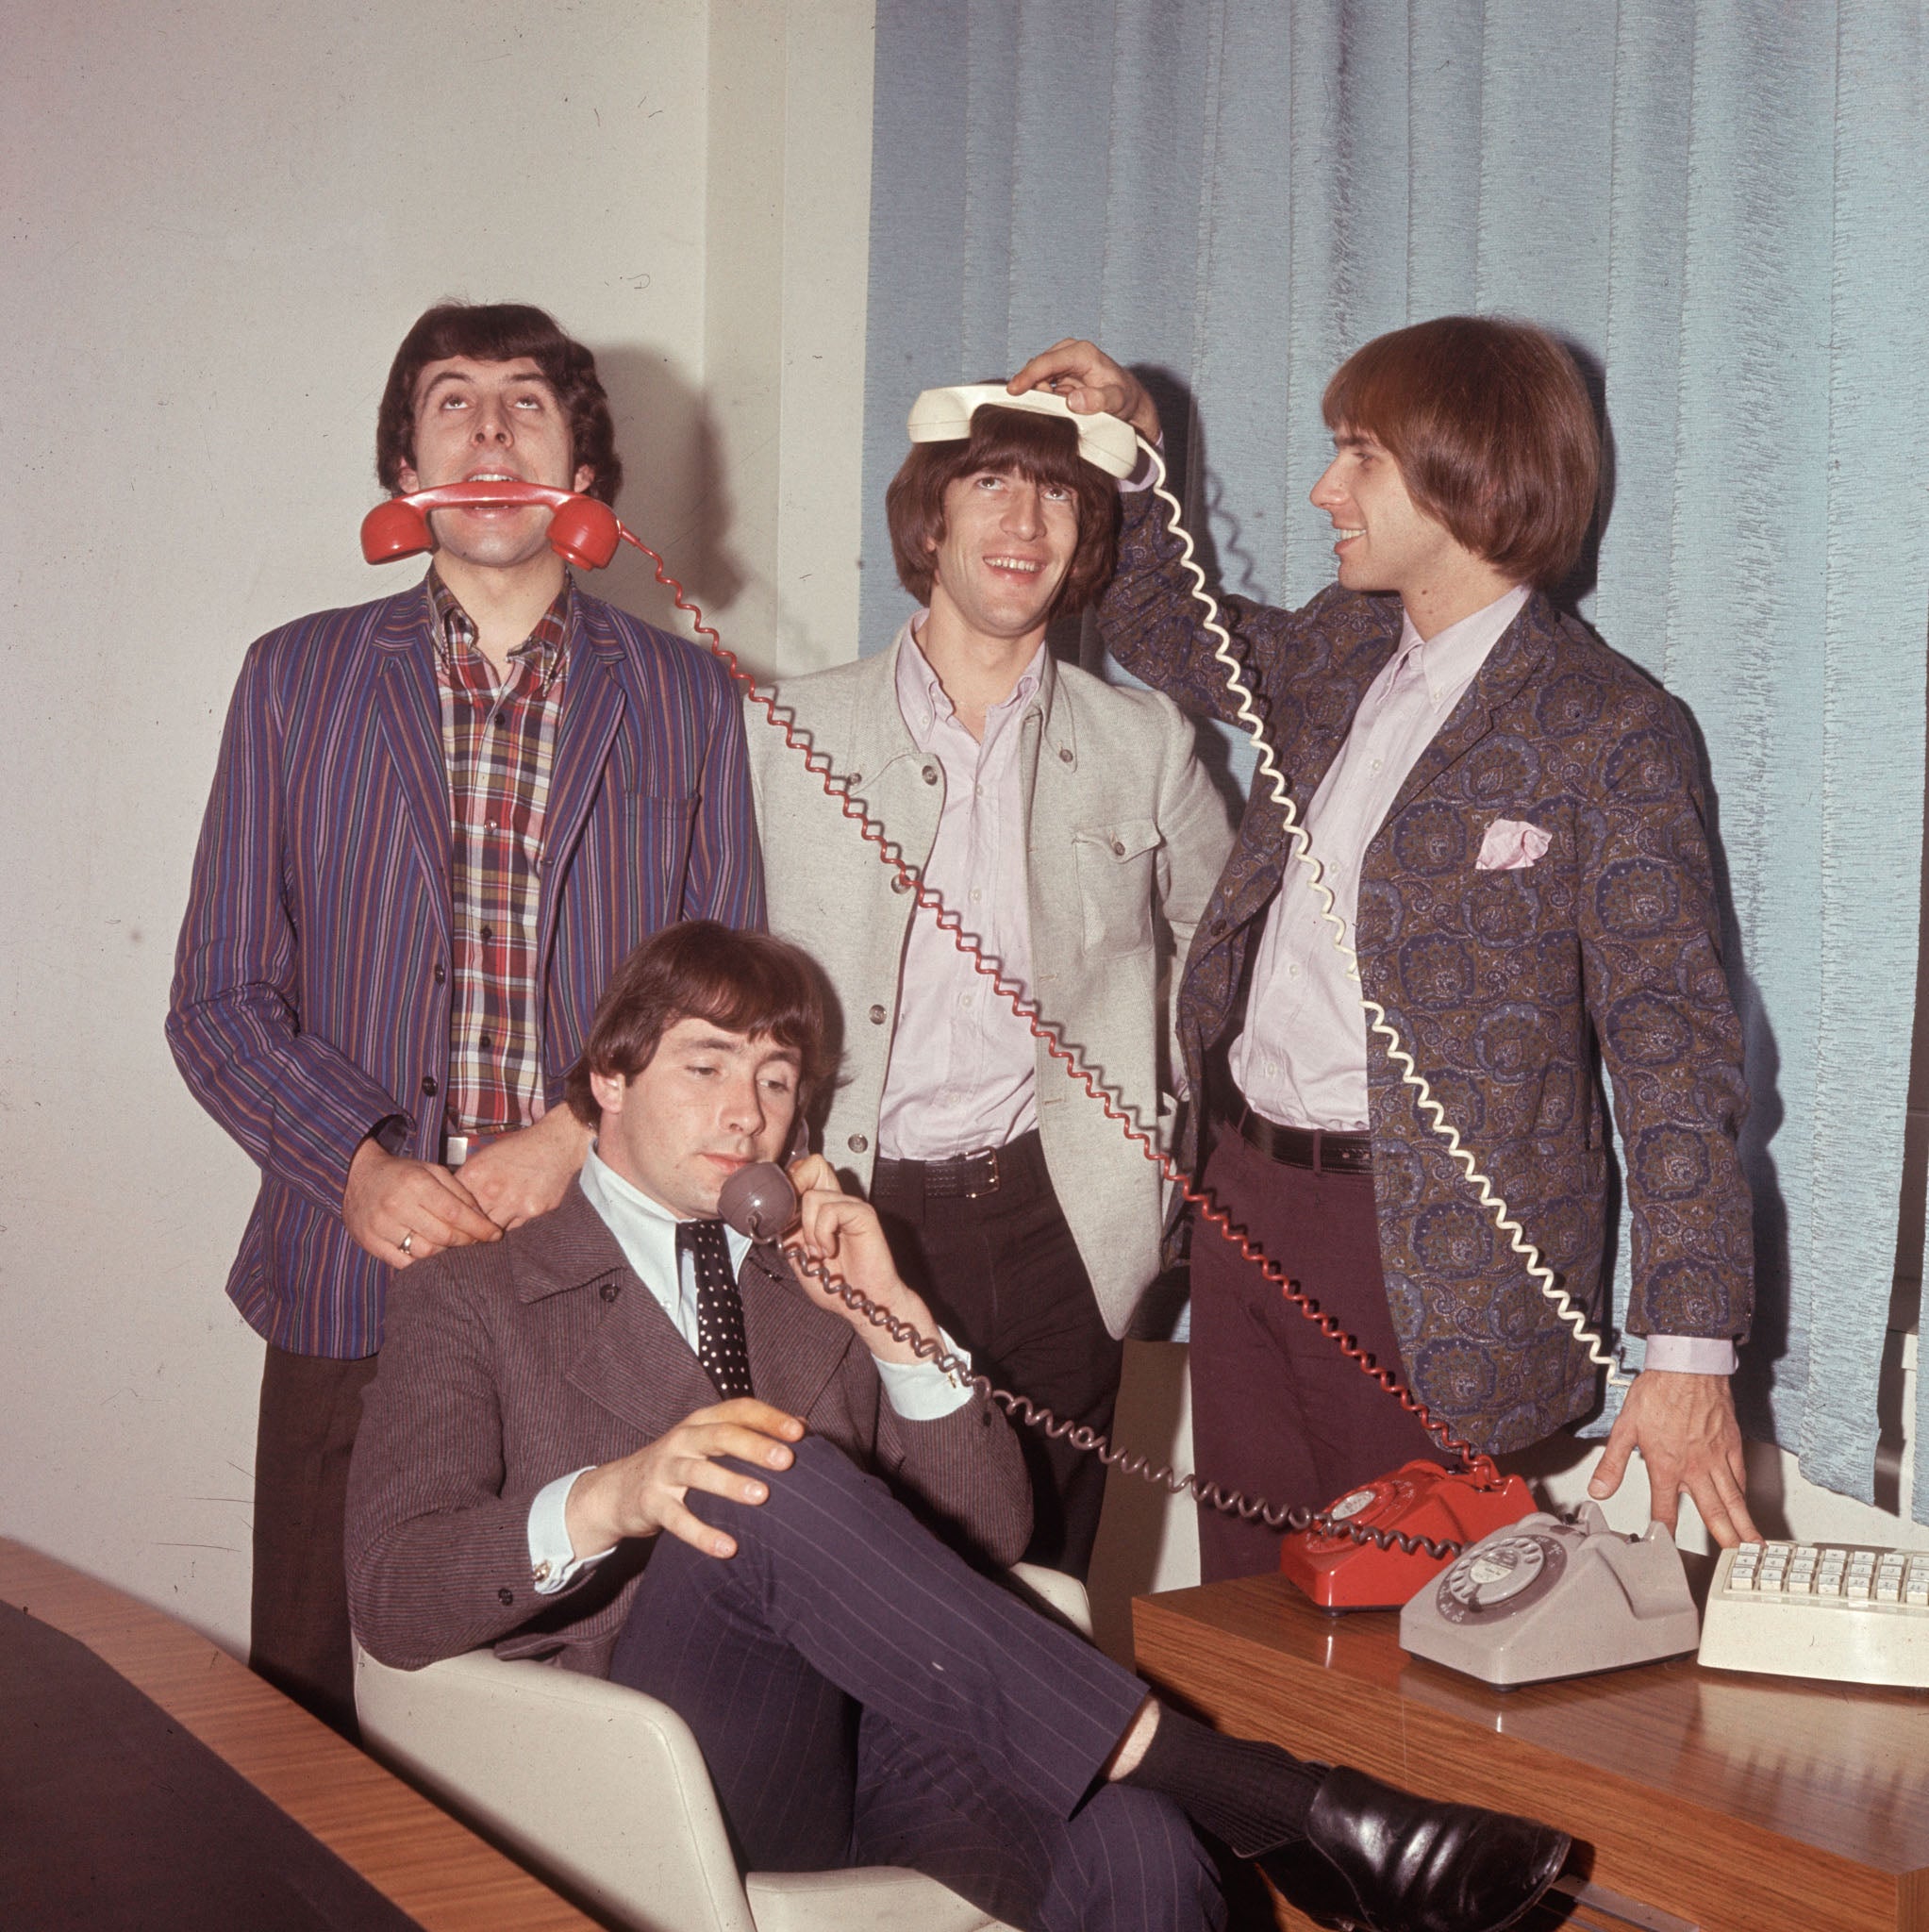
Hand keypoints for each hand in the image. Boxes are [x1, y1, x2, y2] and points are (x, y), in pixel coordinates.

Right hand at [342, 1137, 500, 1265]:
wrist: (359, 1177)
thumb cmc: (403, 1173)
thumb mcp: (432, 1171)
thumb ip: (459, 1192)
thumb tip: (482, 1218)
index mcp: (416, 1184)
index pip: (454, 1213)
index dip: (478, 1227)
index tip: (495, 1234)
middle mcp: (397, 1205)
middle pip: (443, 1235)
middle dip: (467, 1242)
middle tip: (478, 1242)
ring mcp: (381, 1226)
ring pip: (425, 1252)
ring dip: (446, 1253)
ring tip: (455, 1247)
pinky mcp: (370, 1242)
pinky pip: (403, 1263)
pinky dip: (423, 1262)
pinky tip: (433, 1254)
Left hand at [460, 1108, 591, 1229]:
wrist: (556, 1144)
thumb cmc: (520, 1147)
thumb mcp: (486, 1155)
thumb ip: (470, 1179)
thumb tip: (455, 1198)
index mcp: (475, 1174)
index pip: (454, 1205)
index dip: (454, 1212)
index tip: (456, 1217)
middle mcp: (492, 1190)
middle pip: (471, 1221)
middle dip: (470, 1224)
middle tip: (472, 1225)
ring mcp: (513, 1202)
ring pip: (492, 1229)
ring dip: (491, 1226)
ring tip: (493, 1219)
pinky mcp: (532, 1210)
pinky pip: (514, 1226)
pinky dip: (511, 1221)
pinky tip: (516, 1207)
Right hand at [564, 1399, 806, 1559]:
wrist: (617, 1490)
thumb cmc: (680, 1464)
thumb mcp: (708, 1442)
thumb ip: (750, 1433)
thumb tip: (804, 1426)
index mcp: (702, 1422)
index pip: (739, 1410)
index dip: (770, 1418)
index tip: (801, 1432)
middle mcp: (683, 1440)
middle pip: (720, 1436)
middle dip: (755, 1446)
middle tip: (787, 1460)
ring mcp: (664, 1470)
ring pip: (698, 1473)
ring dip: (730, 1483)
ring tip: (762, 1496)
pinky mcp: (650, 1502)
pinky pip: (677, 1518)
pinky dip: (702, 1533)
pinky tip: (728, 1547)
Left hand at [782, 1167, 943, 1367]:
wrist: (862, 1302)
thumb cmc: (839, 1283)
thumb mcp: (799, 1254)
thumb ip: (789, 1229)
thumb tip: (772, 1210)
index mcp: (822, 1208)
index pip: (802, 1172)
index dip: (787, 1188)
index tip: (782, 1218)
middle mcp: (837, 1201)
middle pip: (812, 1164)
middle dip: (795, 1193)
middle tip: (795, 1224)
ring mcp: (851, 1205)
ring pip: (813, 1195)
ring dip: (808, 1229)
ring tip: (819, 1251)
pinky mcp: (863, 1214)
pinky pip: (830, 1210)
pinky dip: (822, 1234)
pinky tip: (830, 1250)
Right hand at [1007, 339, 1161, 441]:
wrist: (1129, 401)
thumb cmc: (1125, 399)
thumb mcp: (1117, 401)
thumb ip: (1099, 400)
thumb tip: (1073, 400)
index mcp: (1082, 353)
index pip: (1047, 361)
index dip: (1028, 375)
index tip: (1013, 391)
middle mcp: (1070, 352)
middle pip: (1038, 367)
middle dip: (1031, 387)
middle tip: (1037, 409)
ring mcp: (1063, 363)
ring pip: (1038, 376)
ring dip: (1037, 394)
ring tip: (1052, 410)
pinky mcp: (1059, 375)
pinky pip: (1041, 384)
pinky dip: (1041, 396)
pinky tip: (1050, 408)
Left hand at [1589, 1369, 1759, 1546]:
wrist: (1688, 1367)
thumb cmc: (1658, 1392)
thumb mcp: (1625, 1428)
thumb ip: (1612, 1463)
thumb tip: (1599, 1489)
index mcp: (1666, 1465)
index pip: (1665, 1507)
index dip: (1665, 1529)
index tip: (1669, 1545)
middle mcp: (1695, 1467)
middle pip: (1712, 1511)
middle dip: (1724, 1538)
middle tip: (1735, 1560)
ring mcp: (1717, 1457)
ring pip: (1733, 1498)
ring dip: (1743, 1524)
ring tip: (1753, 1545)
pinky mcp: (1732, 1445)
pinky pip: (1741, 1476)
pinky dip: (1745, 1494)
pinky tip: (1746, 1503)